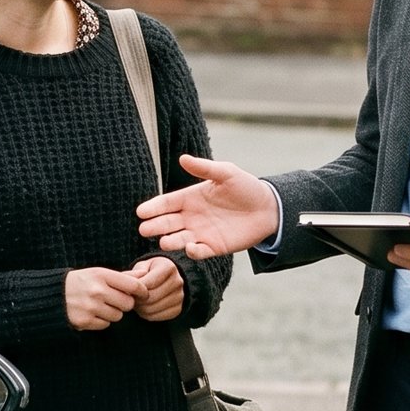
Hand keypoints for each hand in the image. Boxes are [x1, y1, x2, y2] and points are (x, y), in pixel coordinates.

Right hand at [65, 266, 145, 330]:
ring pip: (118, 316)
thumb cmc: (82, 282)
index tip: (143, 294)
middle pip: (128, 304)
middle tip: (116, 300)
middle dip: (125, 303)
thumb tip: (145, 275)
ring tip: (101, 306)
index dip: (142, 291)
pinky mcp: (85, 321)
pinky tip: (93, 313)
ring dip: (113, 313)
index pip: (133, 285)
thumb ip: (122, 276)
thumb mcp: (99, 273)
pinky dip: (102, 321)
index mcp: (101, 275)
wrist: (54, 295)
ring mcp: (91, 307)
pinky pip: (106, 324)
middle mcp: (96, 290)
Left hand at [130, 256, 184, 322]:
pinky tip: (144, 307)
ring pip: (152, 309)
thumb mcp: (142, 266)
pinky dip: (146, 314)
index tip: (128, 289)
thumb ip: (133, 274)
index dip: (135, 289)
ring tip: (136, 302)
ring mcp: (179, 297)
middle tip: (130, 297)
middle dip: (136, 299)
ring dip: (140, 308)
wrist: (168, 279)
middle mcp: (178, 282)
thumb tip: (122, 282)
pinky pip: (156, 317)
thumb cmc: (151, 271)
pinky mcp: (177, 309)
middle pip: (150, 297)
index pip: (148, 283)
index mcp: (169, 267)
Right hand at [138, 156, 276, 260]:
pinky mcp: (213, 247)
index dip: (153, 207)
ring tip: (164, 241)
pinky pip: (198, 252)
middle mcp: (191, 216)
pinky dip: (192, 251)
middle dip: (155, 226)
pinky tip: (190, 247)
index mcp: (190, 198)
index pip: (167, 203)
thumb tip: (183, 158)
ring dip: (170, 241)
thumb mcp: (226, 173)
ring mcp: (201, 233)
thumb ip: (205, 168)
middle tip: (144, 229)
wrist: (268, 208)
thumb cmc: (246, 187)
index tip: (141, 211)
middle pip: (167, 223)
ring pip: (179, 239)